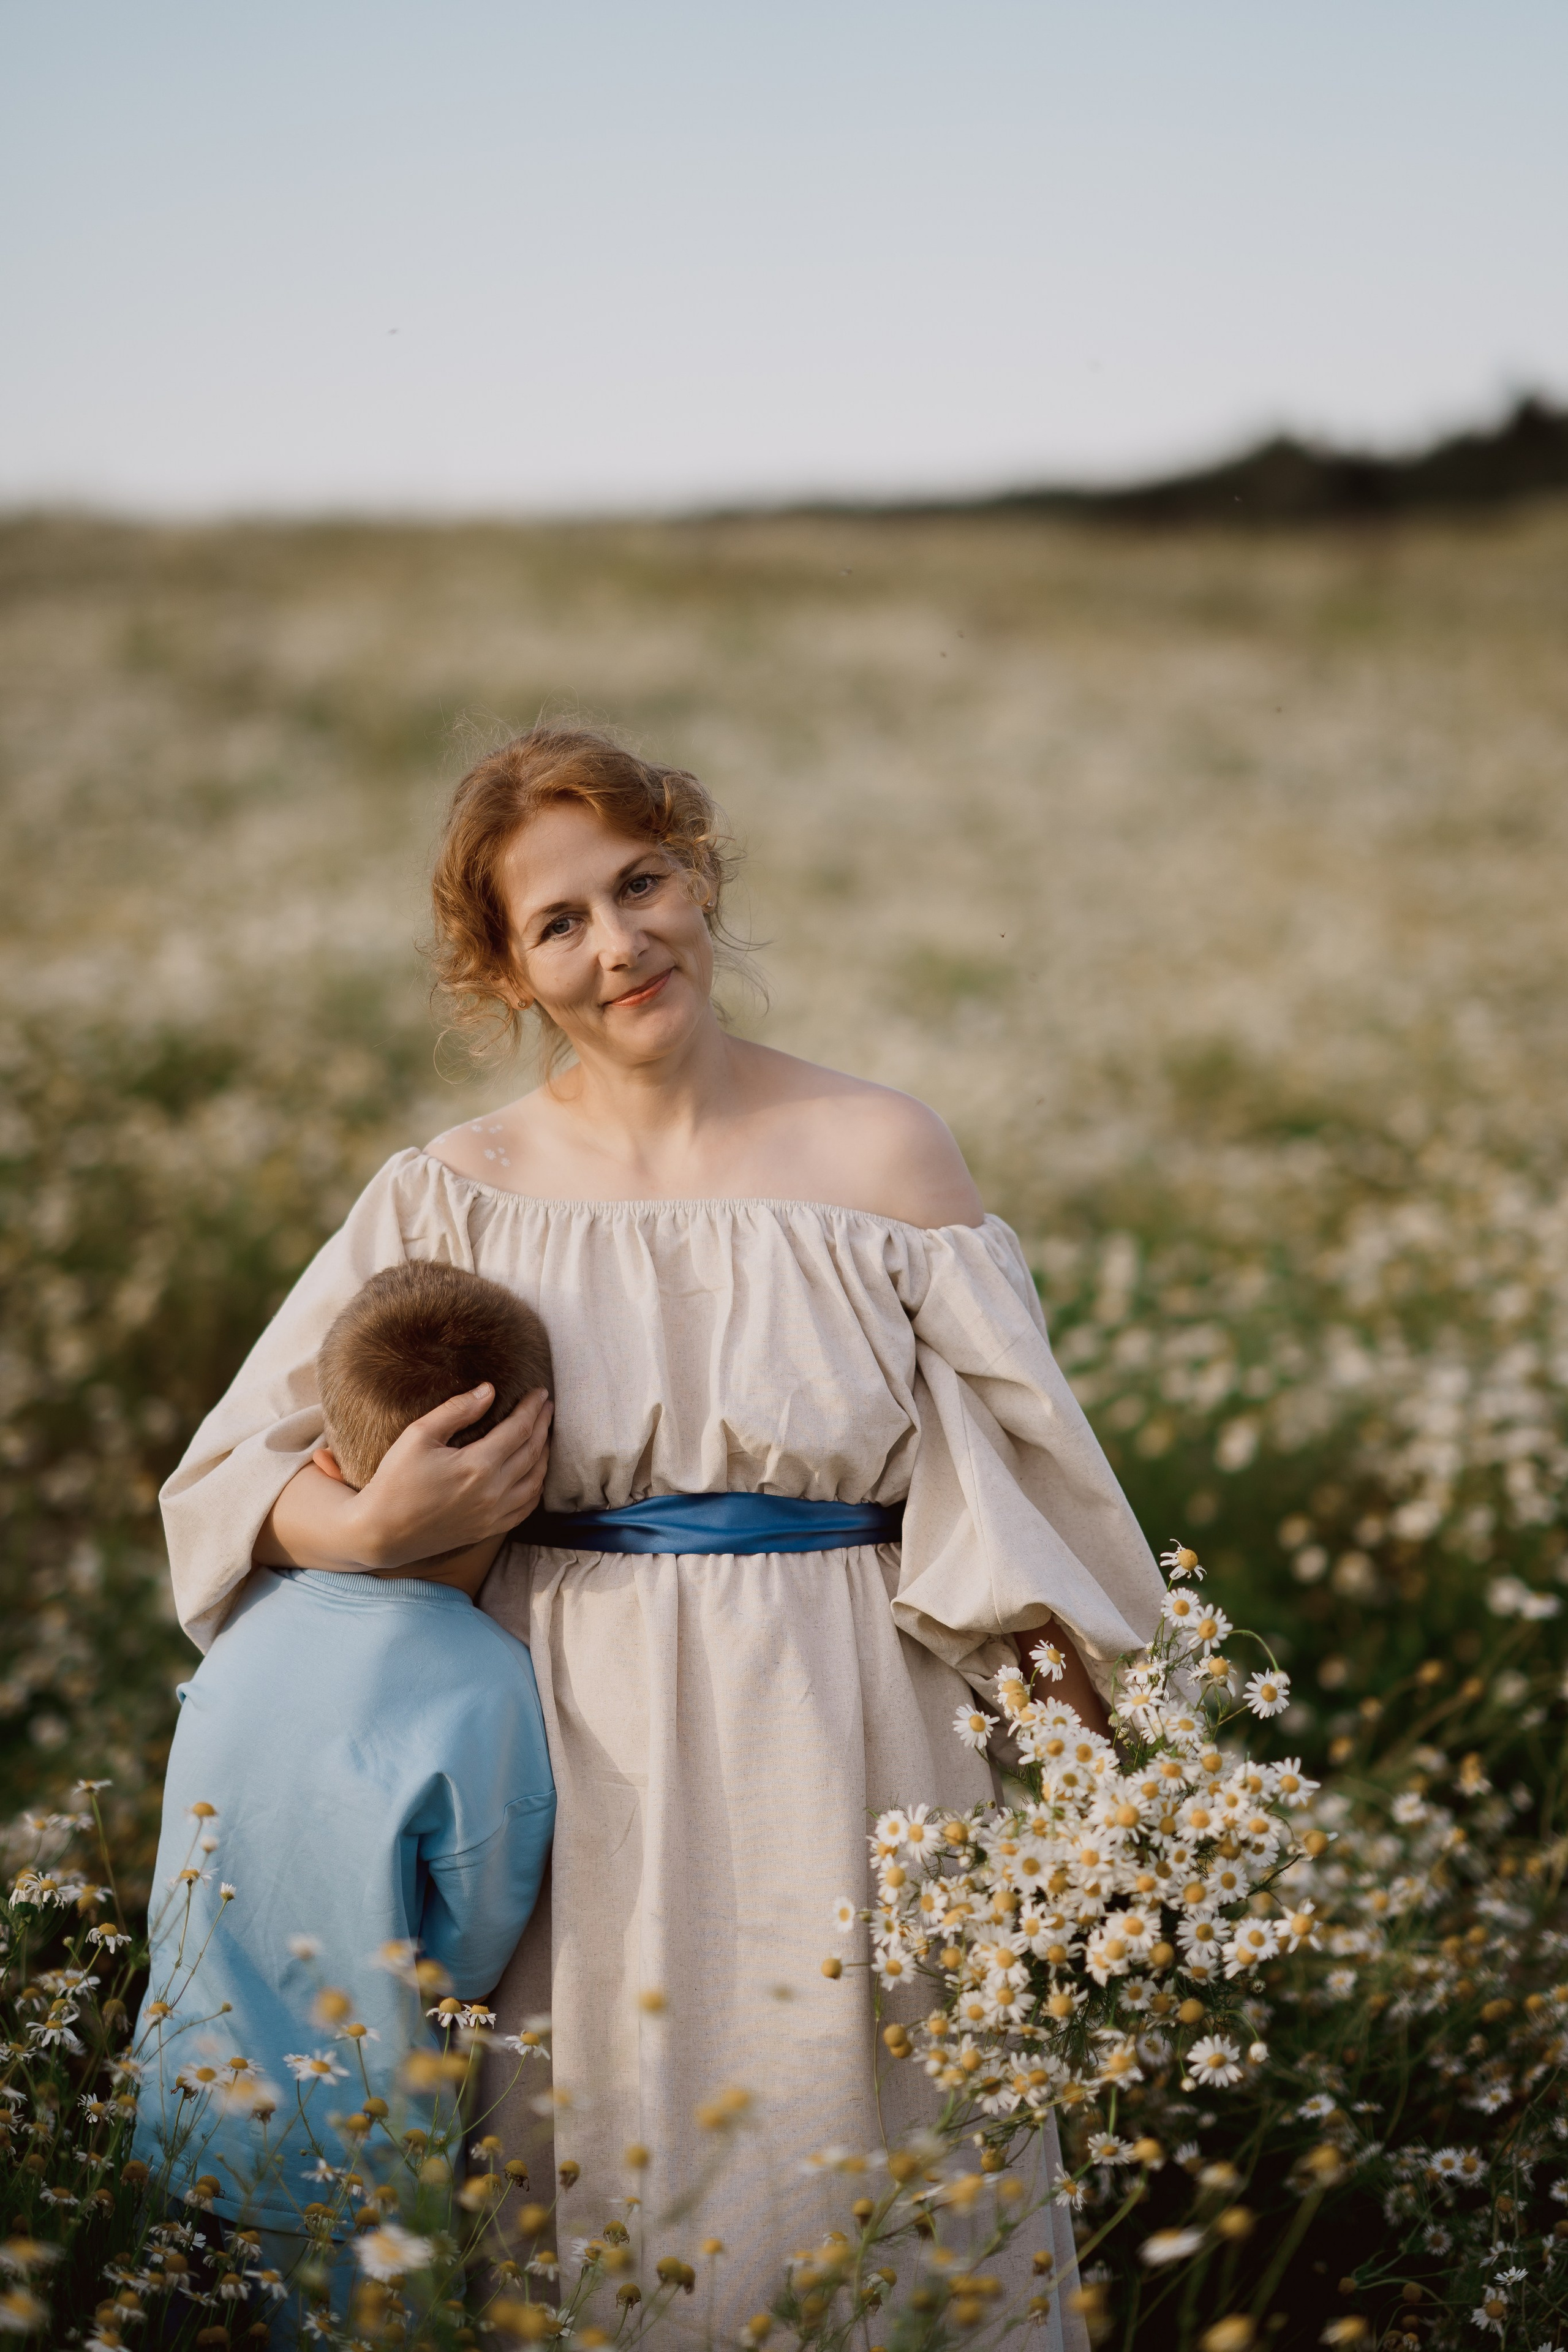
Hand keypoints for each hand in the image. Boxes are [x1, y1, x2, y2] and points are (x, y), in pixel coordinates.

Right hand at [347, 1385, 552, 1569]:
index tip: (540, 1392)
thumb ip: (456, 1410)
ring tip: (544, 1434)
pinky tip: (535, 1474)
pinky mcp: (488, 1530)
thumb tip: (489, 1390)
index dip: (533, 1408)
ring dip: (544, 1454)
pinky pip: (526, 1508)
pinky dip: (536, 1487)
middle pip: (532, 1451)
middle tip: (547, 1406)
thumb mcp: (418, 1436)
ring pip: (535, 1480)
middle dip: (543, 1425)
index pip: (519, 1429)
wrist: (382, 1532)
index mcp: (478, 1465)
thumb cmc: (395, 1480)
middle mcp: (493, 1491)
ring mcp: (493, 1514)